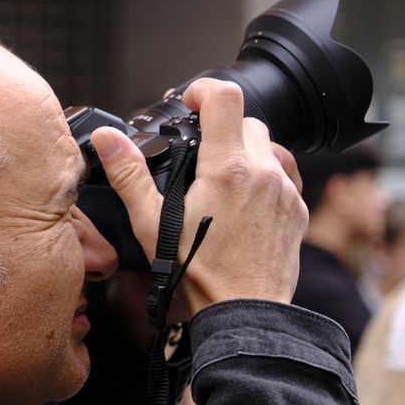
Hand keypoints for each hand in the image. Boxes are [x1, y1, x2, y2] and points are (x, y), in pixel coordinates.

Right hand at [91, 78, 305, 316]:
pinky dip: (265, 178)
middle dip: (221, 128)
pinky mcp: (297, 212)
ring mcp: (285, 191)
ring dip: (246, 152)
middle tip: (199, 153)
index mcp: (226, 168)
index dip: (203, 90)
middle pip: (246, 121)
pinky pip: (285, 176)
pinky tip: (244, 203)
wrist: (244, 314)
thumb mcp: (151, 224)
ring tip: (221, 180)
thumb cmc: (198, 274)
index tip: (190, 104)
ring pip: (269, 147)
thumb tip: (108, 138)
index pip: (225, 97)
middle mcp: (263, 172)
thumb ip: (129, 174)